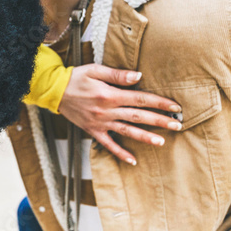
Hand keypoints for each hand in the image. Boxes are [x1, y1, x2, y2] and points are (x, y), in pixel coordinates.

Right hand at [58, 64, 181, 164]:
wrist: (53, 91)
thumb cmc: (75, 78)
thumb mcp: (95, 70)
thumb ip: (118, 75)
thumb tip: (138, 76)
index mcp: (110, 95)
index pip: (141, 99)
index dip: (160, 103)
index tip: (175, 106)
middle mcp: (107, 111)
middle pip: (138, 116)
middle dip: (159, 121)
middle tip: (177, 125)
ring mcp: (100, 123)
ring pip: (127, 132)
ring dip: (145, 137)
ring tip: (162, 142)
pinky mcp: (93, 130)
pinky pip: (108, 144)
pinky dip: (120, 153)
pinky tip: (133, 160)